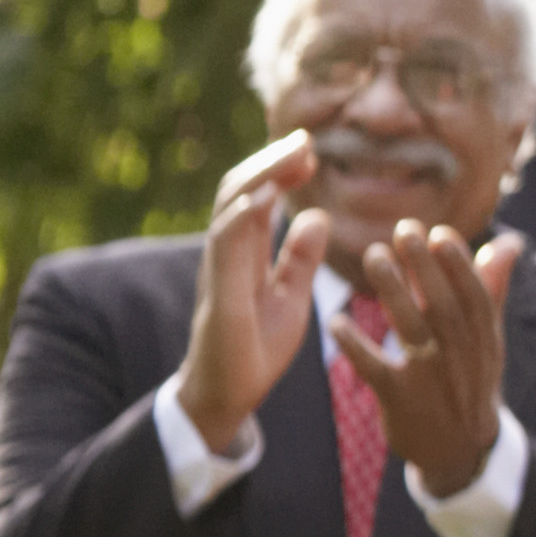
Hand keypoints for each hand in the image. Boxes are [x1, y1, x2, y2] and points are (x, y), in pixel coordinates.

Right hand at [176, 132, 326, 452]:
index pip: (258, 197)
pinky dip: (242, 218)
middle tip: (307, 140)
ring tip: (293, 155)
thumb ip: (300, 259)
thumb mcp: (291, 298)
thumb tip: (317, 216)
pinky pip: (224, 247)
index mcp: (244, 252)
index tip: (313, 154)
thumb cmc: (254, 348)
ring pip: (230, 208)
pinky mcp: (219, 296)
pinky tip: (266, 198)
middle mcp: (225, 254)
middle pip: (241, 192)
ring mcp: (218, 271)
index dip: (281, 171)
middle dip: (272, 162)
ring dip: (261, 177)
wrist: (227, 396)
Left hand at [342, 218, 520, 496]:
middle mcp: (459, 357)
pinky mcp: (399, 401)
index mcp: (483, 340)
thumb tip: (510, 242)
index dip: (460, 265)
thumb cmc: (469, 380)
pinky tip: (336, 321)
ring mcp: (430, 380)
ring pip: (412, 330)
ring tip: (374, 256)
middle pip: (443, 306)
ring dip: (393, 291)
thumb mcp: (488, 340)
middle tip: (404, 229)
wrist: (459, 450)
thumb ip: (493, 289)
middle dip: (425, 267)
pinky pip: (375, 370)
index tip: (440, 233)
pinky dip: (356, 347)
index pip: (475, 296)